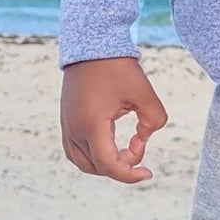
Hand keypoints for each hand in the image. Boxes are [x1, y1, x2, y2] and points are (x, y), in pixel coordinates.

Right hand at [61, 55, 168, 183]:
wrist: (91, 44)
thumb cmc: (117, 66)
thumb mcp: (144, 93)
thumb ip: (153, 120)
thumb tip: (145, 138)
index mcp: (91, 125)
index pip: (108, 166)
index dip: (129, 175)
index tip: (147, 172)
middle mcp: (74, 129)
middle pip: (95, 167)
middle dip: (120, 168)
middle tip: (138, 149)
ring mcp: (67, 124)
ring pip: (81, 161)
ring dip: (104, 164)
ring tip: (125, 150)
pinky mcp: (66, 118)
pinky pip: (74, 149)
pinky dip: (91, 155)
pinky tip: (110, 143)